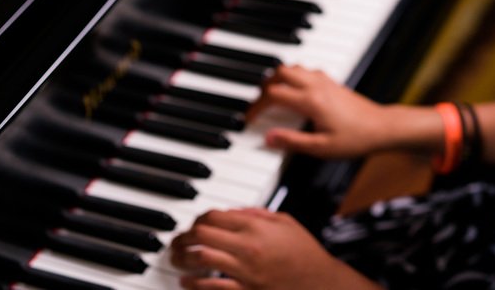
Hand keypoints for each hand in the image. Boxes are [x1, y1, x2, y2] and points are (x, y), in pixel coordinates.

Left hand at [170, 208, 375, 289]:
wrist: (318, 282)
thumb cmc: (304, 252)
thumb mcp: (284, 221)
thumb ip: (256, 213)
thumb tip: (232, 212)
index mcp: (256, 227)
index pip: (214, 216)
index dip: (199, 218)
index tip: (195, 223)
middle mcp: (246, 247)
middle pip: (202, 235)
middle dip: (183, 237)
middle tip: (177, 240)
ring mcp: (244, 271)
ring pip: (201, 260)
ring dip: (183, 258)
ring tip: (176, 258)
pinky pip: (212, 287)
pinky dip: (194, 284)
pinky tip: (186, 281)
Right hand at [249, 65, 390, 158]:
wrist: (381, 127)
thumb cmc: (355, 139)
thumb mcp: (321, 148)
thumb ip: (292, 141)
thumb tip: (268, 138)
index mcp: (311, 101)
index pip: (274, 95)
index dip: (256, 106)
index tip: (249, 117)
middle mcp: (316, 86)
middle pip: (280, 72)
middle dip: (263, 85)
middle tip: (257, 101)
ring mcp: (325, 81)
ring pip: (293, 67)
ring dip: (278, 77)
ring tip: (271, 93)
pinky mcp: (332, 82)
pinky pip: (306, 70)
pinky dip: (293, 75)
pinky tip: (294, 88)